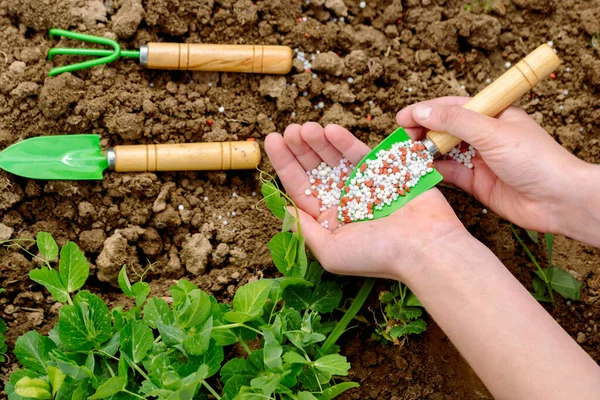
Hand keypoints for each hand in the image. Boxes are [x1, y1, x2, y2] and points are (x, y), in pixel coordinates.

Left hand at [264, 123, 467, 281]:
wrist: (425, 247)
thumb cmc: (377, 255)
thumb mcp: (330, 251)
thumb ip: (305, 229)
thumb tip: (284, 209)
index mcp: (329, 220)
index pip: (300, 187)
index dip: (285, 164)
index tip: (272, 140)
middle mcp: (343, 201)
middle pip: (315, 168)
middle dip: (300, 148)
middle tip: (289, 130)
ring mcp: (363, 184)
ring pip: (335, 157)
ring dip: (319, 141)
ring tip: (305, 127)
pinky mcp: (383, 171)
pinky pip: (359, 153)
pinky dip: (344, 141)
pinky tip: (330, 130)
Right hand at [396, 97, 592, 235]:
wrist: (558, 201)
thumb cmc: (535, 160)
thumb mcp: (492, 133)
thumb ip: (455, 121)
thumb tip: (422, 110)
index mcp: (493, 115)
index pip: (453, 107)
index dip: (426, 110)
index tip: (402, 117)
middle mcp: (485, 136)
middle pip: (446, 129)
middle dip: (422, 131)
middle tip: (399, 138)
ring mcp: (481, 160)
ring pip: (445, 152)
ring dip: (425, 152)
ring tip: (403, 155)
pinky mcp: (478, 184)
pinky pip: (450, 174)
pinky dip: (434, 172)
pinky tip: (418, 171)